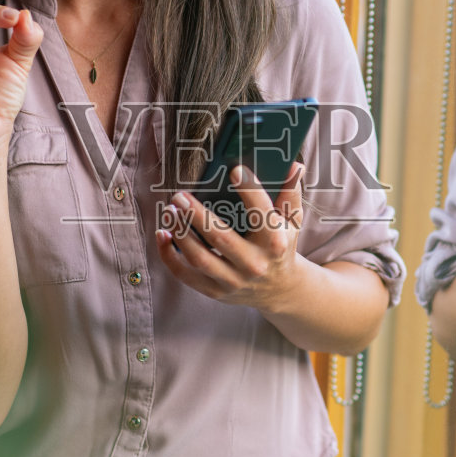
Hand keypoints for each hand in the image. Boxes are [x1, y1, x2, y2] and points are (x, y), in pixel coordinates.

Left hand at [156, 163, 305, 308]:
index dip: (249, 191)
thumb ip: (290, 193)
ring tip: (170, 211)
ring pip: (199, 258)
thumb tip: (293, 166)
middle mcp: (254, 264)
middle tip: (180, 195)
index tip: (234, 170)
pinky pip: (185, 275)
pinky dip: (169, 256)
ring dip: (180, 233)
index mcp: (274, 243)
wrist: (280, 289)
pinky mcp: (215, 291)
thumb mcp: (292, 221)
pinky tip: (162, 234)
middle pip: (220, 238)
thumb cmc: (282, 246)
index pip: (262, 213)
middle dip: (197, 215)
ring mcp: (233, 281)